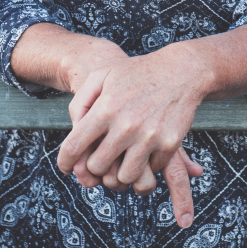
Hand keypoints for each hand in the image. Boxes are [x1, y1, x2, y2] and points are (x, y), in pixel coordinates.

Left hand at [55, 47, 212, 222]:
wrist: (182, 70)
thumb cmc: (137, 73)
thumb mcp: (102, 75)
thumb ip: (81, 100)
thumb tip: (74, 131)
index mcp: (105, 109)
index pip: (74, 147)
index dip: (64, 162)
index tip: (66, 168)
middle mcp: (126, 125)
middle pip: (97, 167)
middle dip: (95, 167)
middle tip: (101, 160)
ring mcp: (149, 137)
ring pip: (124, 177)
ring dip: (120, 173)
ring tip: (121, 162)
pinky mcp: (169, 144)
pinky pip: (151, 170)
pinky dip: (146, 166)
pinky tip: (145, 151)